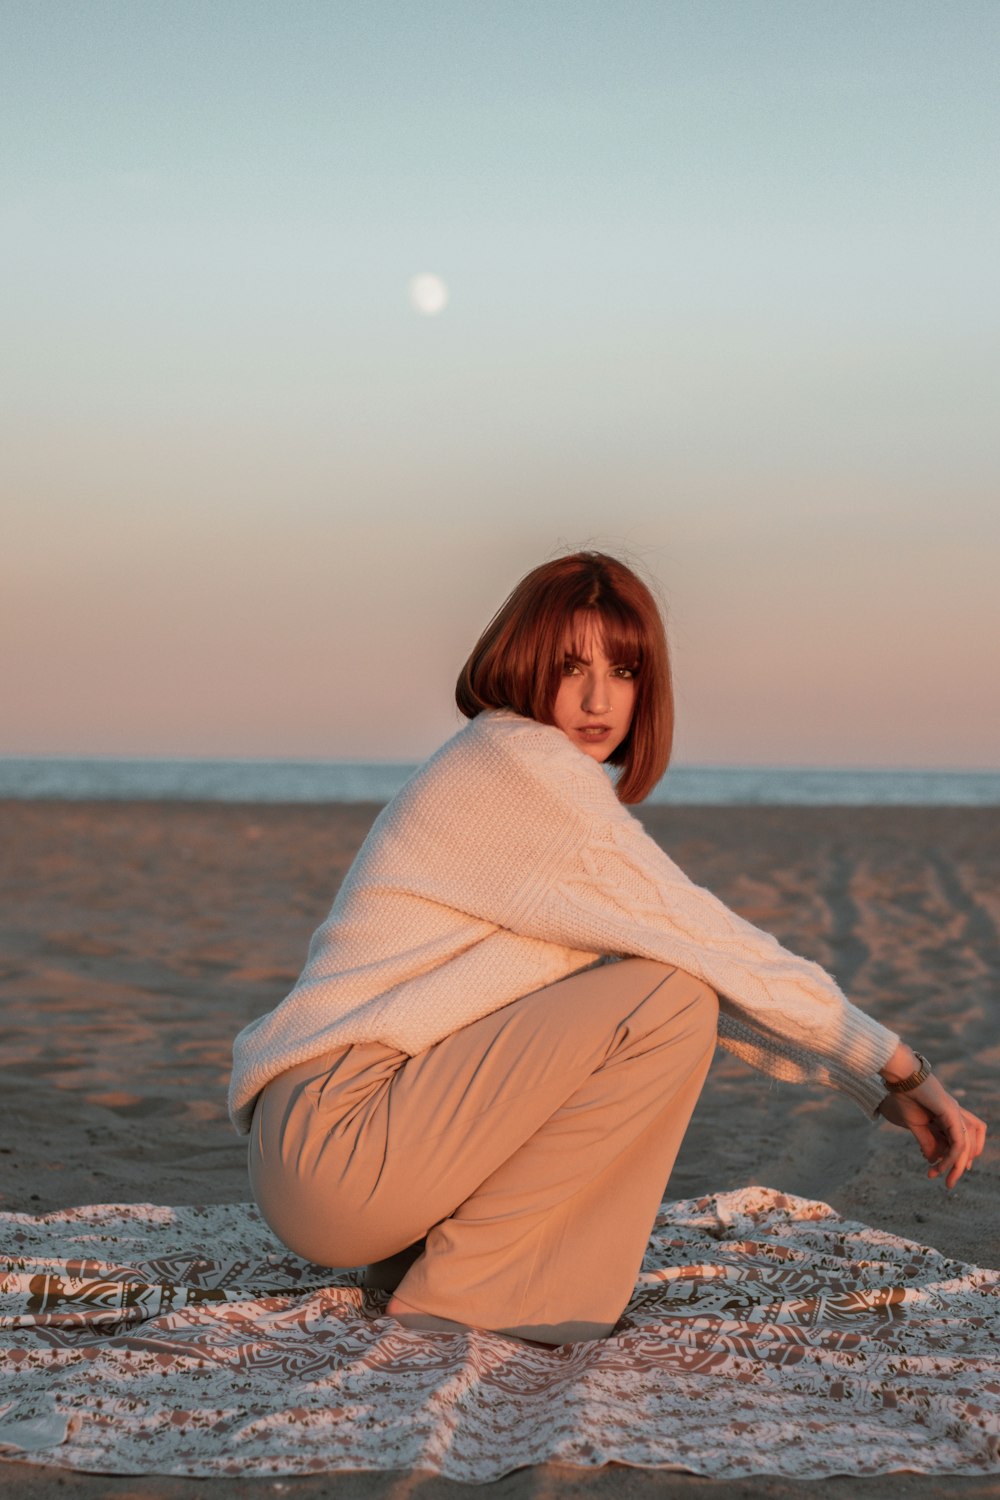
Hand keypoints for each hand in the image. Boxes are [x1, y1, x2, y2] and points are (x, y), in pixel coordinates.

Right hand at [877, 1074, 985, 1190]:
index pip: (959, 1143)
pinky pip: (959, 1142)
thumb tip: (934, 1160)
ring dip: (957, 1165)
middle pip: (968, 1146)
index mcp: (947, 1116)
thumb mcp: (915, 1125)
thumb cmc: (904, 1097)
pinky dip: (952, 1156)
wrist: (900, 1078)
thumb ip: (927, 1142)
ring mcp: (956, 1114)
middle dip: (958, 1167)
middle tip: (948, 1184)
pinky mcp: (952, 1114)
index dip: (953, 1160)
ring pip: (966, 1147)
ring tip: (945, 1177)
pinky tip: (941, 1165)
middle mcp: (956, 1115)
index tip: (935, 1173)